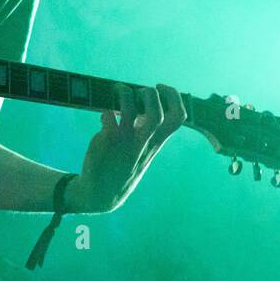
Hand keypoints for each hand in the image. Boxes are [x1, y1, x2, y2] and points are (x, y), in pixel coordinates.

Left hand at [66, 83, 187, 212]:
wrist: (102, 194)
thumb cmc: (123, 166)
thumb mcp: (143, 150)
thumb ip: (144, 128)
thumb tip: (137, 102)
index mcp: (156, 142)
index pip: (177, 118)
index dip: (173, 97)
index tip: (161, 87)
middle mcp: (143, 142)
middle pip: (156, 113)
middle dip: (149, 94)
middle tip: (138, 92)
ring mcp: (124, 142)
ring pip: (128, 110)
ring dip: (124, 94)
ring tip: (118, 91)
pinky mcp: (106, 141)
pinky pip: (107, 116)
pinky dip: (105, 109)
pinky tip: (104, 114)